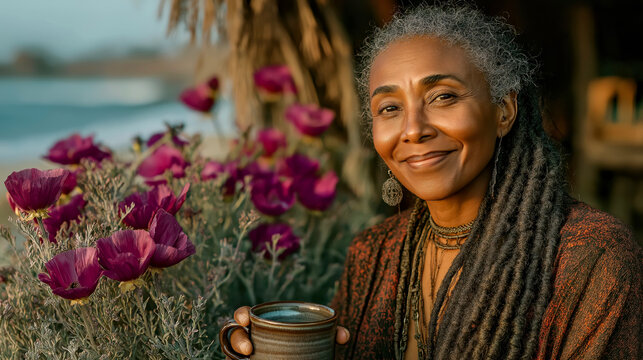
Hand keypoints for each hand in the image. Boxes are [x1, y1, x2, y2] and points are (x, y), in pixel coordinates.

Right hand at [226, 306, 350, 357]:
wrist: (301, 359)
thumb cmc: (305, 345)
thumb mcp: (315, 336)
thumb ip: (328, 333)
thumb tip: (343, 335)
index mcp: (264, 324)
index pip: (245, 315)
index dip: (241, 315)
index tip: (246, 319)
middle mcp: (251, 339)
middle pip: (235, 336)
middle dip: (238, 339)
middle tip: (248, 347)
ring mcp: (248, 355)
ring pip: (234, 353)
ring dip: (239, 352)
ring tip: (249, 356)